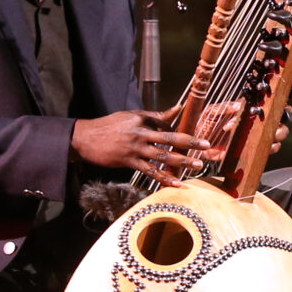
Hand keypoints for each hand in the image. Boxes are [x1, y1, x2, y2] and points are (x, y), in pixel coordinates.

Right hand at [72, 110, 212, 179]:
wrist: (85, 138)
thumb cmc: (109, 126)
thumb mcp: (131, 115)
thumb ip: (155, 115)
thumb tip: (177, 108)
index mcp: (142, 119)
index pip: (166, 123)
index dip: (180, 129)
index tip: (198, 134)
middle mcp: (140, 133)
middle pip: (169, 138)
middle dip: (190, 142)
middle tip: (206, 145)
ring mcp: (135, 148)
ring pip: (162, 156)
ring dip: (181, 161)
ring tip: (197, 165)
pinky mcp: (129, 161)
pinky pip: (150, 171)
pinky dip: (164, 177)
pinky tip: (176, 183)